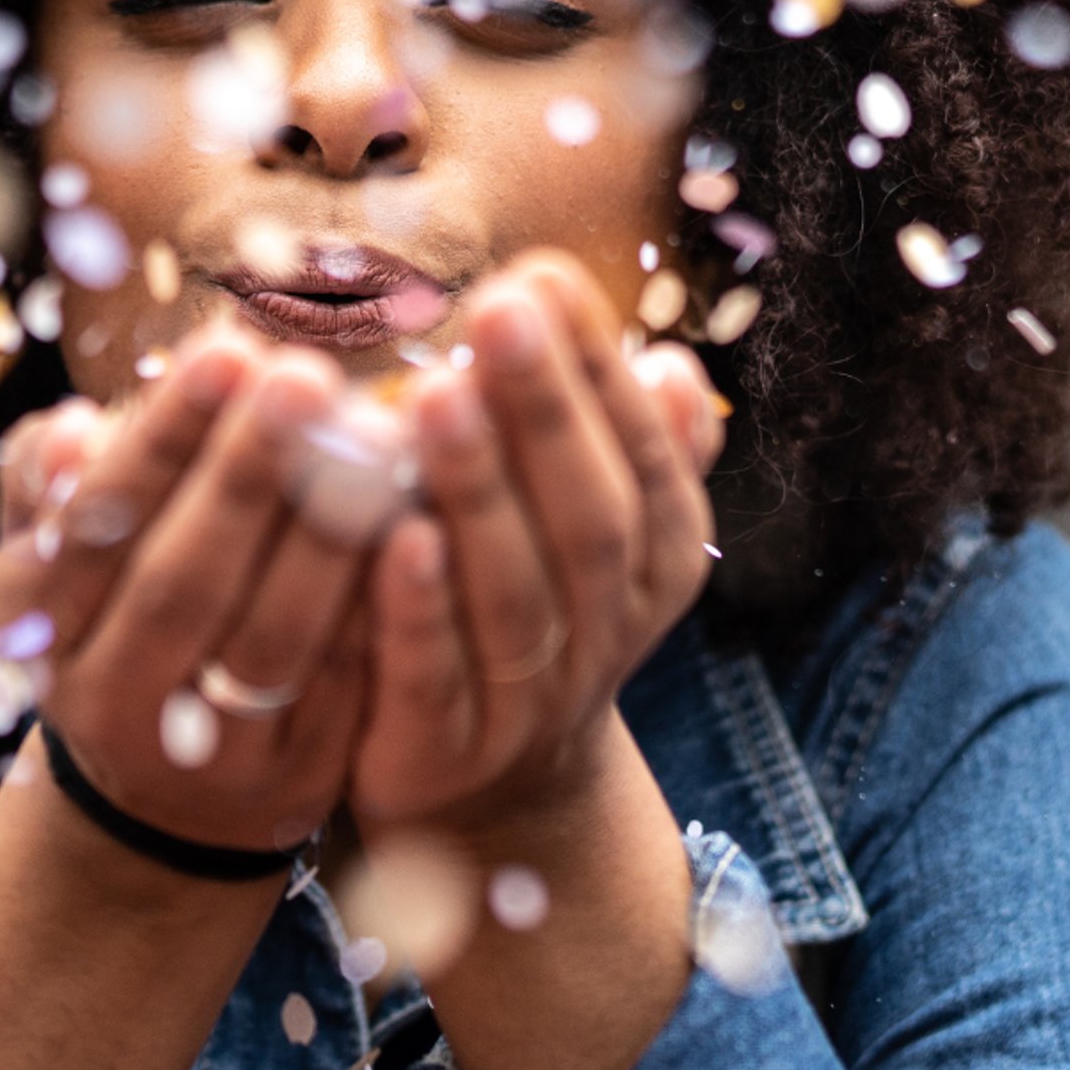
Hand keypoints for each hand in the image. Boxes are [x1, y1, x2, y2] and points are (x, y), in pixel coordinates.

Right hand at [0, 330, 372, 857]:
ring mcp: (203, 756)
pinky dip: (379, 606)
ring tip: (375, 437)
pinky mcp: (295, 782)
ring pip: (271, 642)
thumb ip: (51, 482)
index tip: (228, 348)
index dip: (162, 439)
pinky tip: (419, 523)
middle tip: (308, 377)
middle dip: (247, 476)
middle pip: (180, 584)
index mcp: (39, 624)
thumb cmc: (117, 605)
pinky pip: (346, 689)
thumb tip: (72, 431)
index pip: (97, 524)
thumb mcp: (55, 550)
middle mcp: (108, 700)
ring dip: (326, 537)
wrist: (163, 786)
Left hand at [348, 251, 722, 842]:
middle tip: (499, 308)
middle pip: (588, 520)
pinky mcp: (441, 754)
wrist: (484, 794)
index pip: (644, 460)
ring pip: (514, 595)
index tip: (543, 275)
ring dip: (480, 490)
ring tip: (435, 392)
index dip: (599, 373)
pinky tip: (393, 534)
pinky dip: (420, 608)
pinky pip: (435, 678)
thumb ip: (629, 452)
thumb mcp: (588, 534)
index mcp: (649, 566)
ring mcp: (527, 702)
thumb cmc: (525, 611)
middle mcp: (604, 634)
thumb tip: (676, 365)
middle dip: (548, 410)